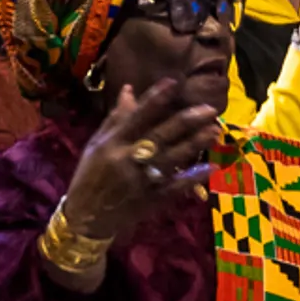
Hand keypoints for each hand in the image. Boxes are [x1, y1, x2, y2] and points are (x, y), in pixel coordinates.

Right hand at [57, 79, 223, 244]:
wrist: (85, 218)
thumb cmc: (89, 176)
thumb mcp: (96, 145)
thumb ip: (116, 119)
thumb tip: (129, 90)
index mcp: (113, 143)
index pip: (138, 116)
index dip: (156, 98)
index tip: (175, 82)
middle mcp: (127, 159)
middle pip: (160, 136)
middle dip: (186, 121)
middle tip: (210, 109)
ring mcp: (141, 181)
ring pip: (172, 159)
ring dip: (194, 144)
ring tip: (214, 130)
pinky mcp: (150, 200)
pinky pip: (175, 187)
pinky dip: (193, 177)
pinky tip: (210, 166)